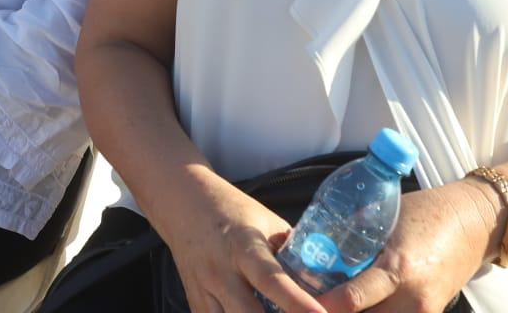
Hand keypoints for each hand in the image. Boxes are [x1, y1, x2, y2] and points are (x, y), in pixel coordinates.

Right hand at [154, 175, 328, 312]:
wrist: (183, 205)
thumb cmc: (232, 211)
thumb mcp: (266, 222)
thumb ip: (291, 252)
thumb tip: (325, 277)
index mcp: (242, 245)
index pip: (271, 278)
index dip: (296, 302)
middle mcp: (220, 271)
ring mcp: (203, 290)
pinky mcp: (194, 304)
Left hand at [318, 182, 496, 312]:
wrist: (475, 224)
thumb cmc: (427, 212)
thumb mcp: (385, 218)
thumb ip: (355, 237)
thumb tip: (317, 246)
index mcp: (397, 267)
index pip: (351, 300)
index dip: (320, 307)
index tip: (297, 304)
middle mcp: (412, 298)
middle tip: (307, 305)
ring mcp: (424, 312)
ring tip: (331, 305)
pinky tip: (362, 306)